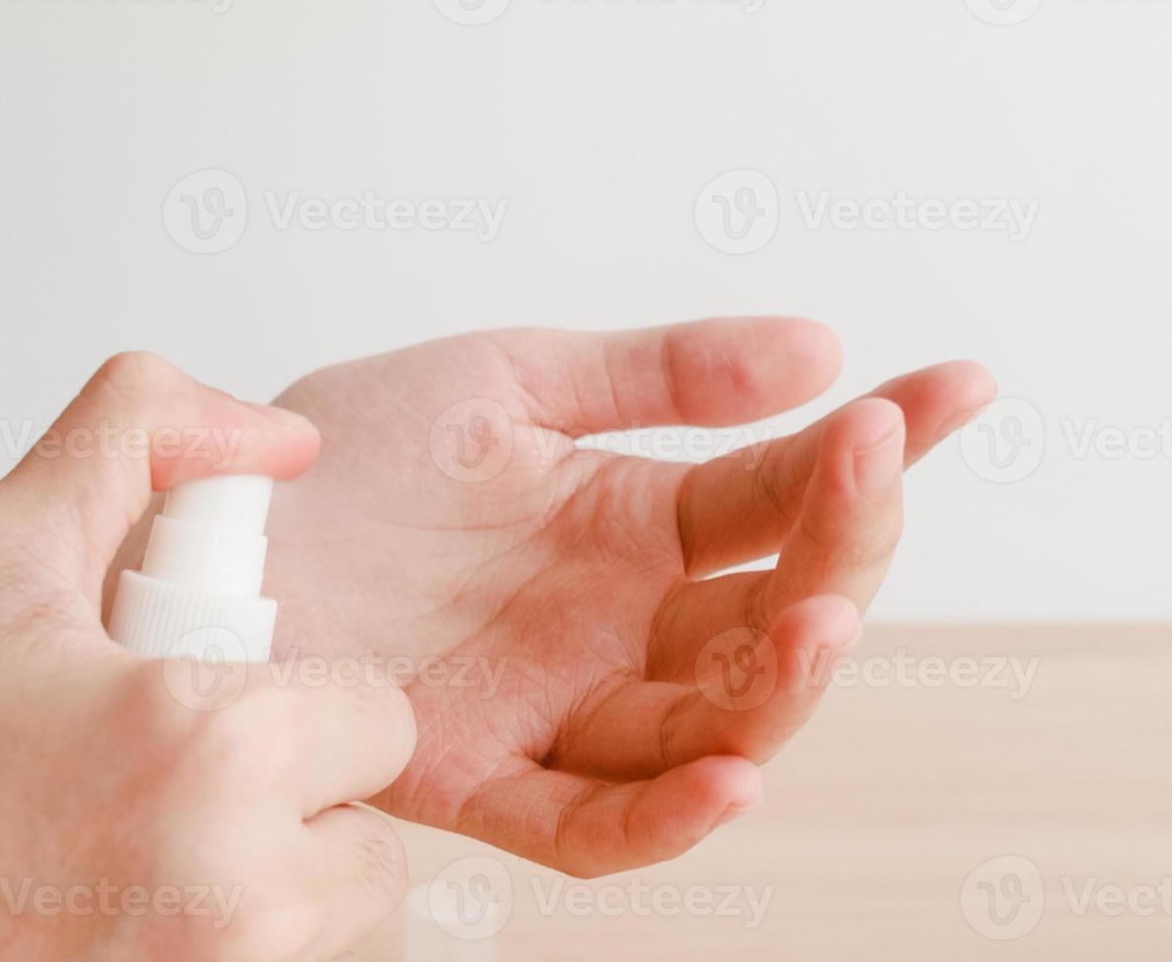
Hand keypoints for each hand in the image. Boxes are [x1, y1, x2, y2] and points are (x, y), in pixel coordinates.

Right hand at [0, 355, 414, 959]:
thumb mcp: (0, 549)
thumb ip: (137, 435)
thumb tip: (281, 438)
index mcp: (214, 752)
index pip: (382, 718)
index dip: (308, 704)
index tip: (219, 710)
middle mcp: (243, 896)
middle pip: (374, 839)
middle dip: (303, 803)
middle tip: (190, 786)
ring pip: (343, 923)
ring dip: (284, 886)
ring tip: (166, 851)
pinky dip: (245, 948)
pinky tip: (150, 919)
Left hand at [259, 319, 994, 875]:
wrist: (213, 523)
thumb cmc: (348, 453)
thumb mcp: (506, 378)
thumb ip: (656, 373)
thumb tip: (822, 350)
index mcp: (634, 524)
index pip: (783, 495)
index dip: (872, 451)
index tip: (957, 390)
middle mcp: (619, 625)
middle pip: (772, 618)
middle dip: (838, 556)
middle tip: (866, 480)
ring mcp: (562, 705)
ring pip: (712, 726)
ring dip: (779, 688)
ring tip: (818, 618)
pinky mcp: (486, 776)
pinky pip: (593, 821)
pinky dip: (666, 815)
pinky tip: (733, 778)